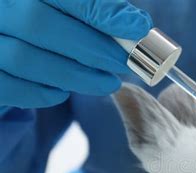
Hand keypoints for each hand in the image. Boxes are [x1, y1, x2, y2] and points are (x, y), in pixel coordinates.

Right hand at [0, 0, 151, 108]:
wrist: (6, 44)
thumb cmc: (48, 26)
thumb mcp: (68, 11)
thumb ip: (97, 11)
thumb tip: (138, 26)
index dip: (100, 11)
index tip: (138, 27)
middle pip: (38, 23)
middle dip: (91, 47)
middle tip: (123, 63)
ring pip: (26, 59)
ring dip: (77, 76)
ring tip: (108, 82)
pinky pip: (12, 88)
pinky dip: (44, 94)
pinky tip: (65, 92)